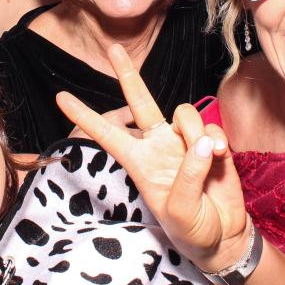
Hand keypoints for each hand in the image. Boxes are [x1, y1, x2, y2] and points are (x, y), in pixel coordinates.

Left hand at [56, 44, 251, 273]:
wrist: (223, 236)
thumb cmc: (192, 230)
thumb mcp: (181, 211)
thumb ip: (189, 176)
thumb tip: (203, 143)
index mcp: (139, 162)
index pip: (107, 134)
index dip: (84, 116)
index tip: (60, 97)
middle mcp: (158, 145)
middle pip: (139, 101)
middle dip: (127, 74)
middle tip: (113, 48)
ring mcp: (184, 142)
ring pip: (184, 113)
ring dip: (195, 131)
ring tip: (206, 157)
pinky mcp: (210, 142)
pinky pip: (210, 126)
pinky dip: (216, 139)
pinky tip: (220, 156)